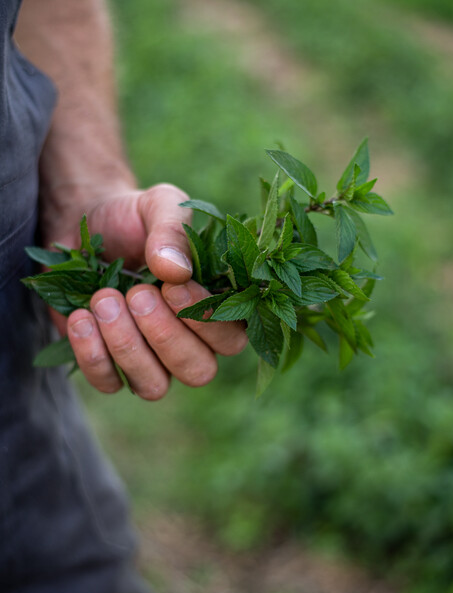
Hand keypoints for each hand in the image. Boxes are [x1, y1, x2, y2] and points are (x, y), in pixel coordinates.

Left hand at [47, 184, 247, 398]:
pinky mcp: (107, 365)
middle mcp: (188, 342)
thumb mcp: (158, 205)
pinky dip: (92, 355)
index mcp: (214, 306)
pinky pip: (108, 383)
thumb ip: (172, 231)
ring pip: (154, 386)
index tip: (172, 286)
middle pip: (198, 371)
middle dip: (166, 337)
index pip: (232, 337)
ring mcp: (149, 359)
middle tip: (137, 294)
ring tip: (103, 299)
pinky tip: (80, 317)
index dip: (207, 320)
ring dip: (128, 347)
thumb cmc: (133, 217)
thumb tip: (176, 271)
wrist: (82, 221)